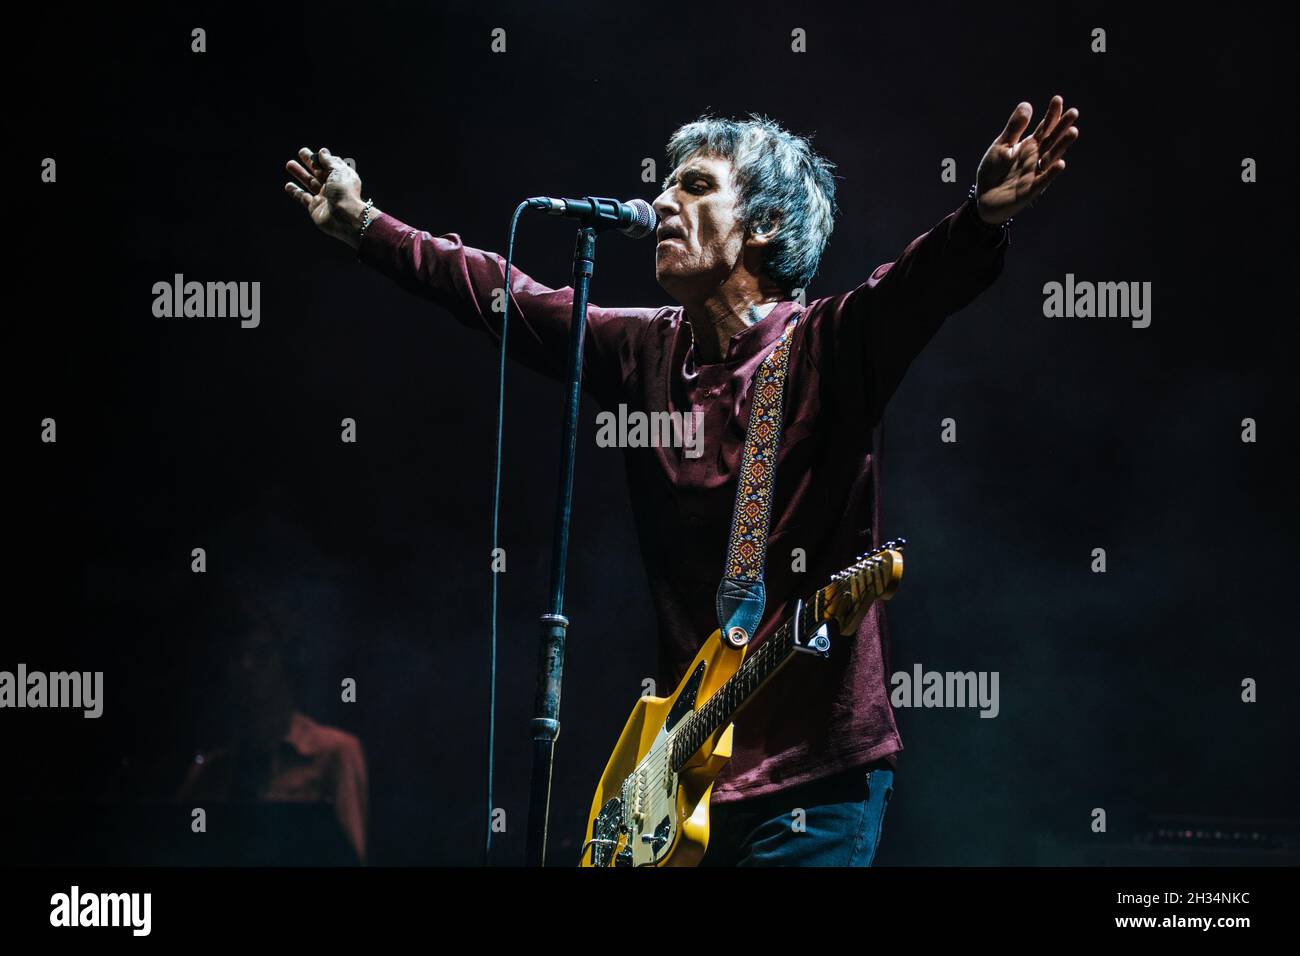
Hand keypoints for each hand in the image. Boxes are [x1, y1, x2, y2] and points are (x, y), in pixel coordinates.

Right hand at [284, 146, 374, 248]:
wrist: (344, 217)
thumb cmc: (344, 192)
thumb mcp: (338, 171)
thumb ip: (329, 161)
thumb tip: (322, 151)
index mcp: (341, 178)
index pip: (331, 165)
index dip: (323, 159)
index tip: (316, 153)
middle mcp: (333, 187)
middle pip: (319, 172)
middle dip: (309, 162)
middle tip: (301, 152)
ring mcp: (323, 198)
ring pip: (309, 183)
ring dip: (300, 173)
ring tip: (289, 164)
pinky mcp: (315, 208)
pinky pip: (303, 198)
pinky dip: (296, 192)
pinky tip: (288, 185)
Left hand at [974, 95, 1078, 224]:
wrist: (983, 198)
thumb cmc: (993, 171)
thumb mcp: (1001, 146)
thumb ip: (1014, 128)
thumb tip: (1027, 104)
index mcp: (1029, 146)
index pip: (1044, 128)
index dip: (1051, 115)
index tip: (1058, 99)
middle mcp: (1036, 158)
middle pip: (1052, 140)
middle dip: (1062, 127)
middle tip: (1074, 112)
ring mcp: (1035, 173)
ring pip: (1051, 158)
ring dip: (1062, 146)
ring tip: (1073, 131)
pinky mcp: (1030, 190)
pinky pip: (1043, 181)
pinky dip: (1051, 173)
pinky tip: (1060, 163)